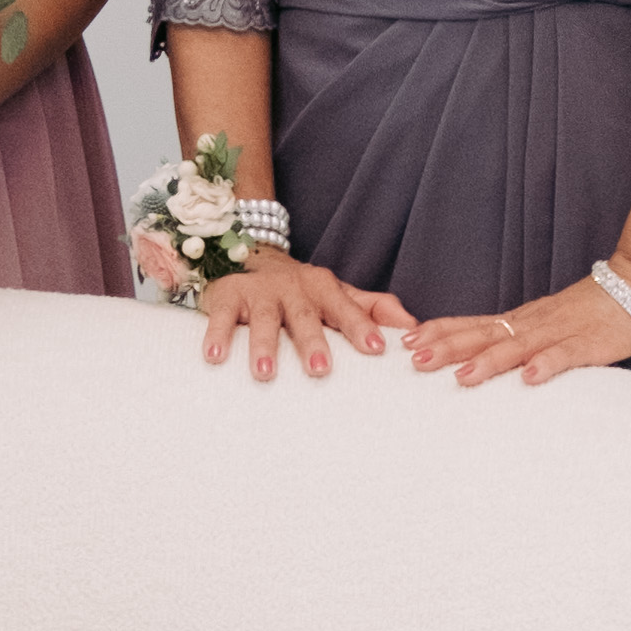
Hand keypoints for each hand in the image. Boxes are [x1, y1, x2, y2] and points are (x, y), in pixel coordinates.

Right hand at [189, 250, 415, 378]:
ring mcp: (260, 291)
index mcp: (324, 287)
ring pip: (264, 319)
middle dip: (312, 342)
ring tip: (266, 374)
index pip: (346, 308)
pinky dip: (218, 334)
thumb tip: (414, 327)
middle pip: (304, 316)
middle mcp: (293, 287)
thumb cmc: (305, 290)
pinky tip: (215, 356)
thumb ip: (375, 307)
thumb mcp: (339, 294)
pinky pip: (223, 316)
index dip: (361, 327)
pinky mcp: (228, 295)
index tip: (377, 349)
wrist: (254, 256)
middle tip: (321, 371)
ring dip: (264, 346)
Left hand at [412, 272, 630, 388]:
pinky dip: (547, 365)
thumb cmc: (586, 313)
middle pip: (484, 335)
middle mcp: (532, 324)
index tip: (406, 343)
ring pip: (517, 347)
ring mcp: (559, 333)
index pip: (472, 324)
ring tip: (462, 377)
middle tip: (415, 362)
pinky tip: (530, 378)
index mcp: (519, 320)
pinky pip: (566, 355)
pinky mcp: (588, 344)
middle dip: (449, 348)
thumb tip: (475, 356)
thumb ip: (513, 338)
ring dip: (489, 362)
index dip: (440, 333)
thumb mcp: (541, 323)